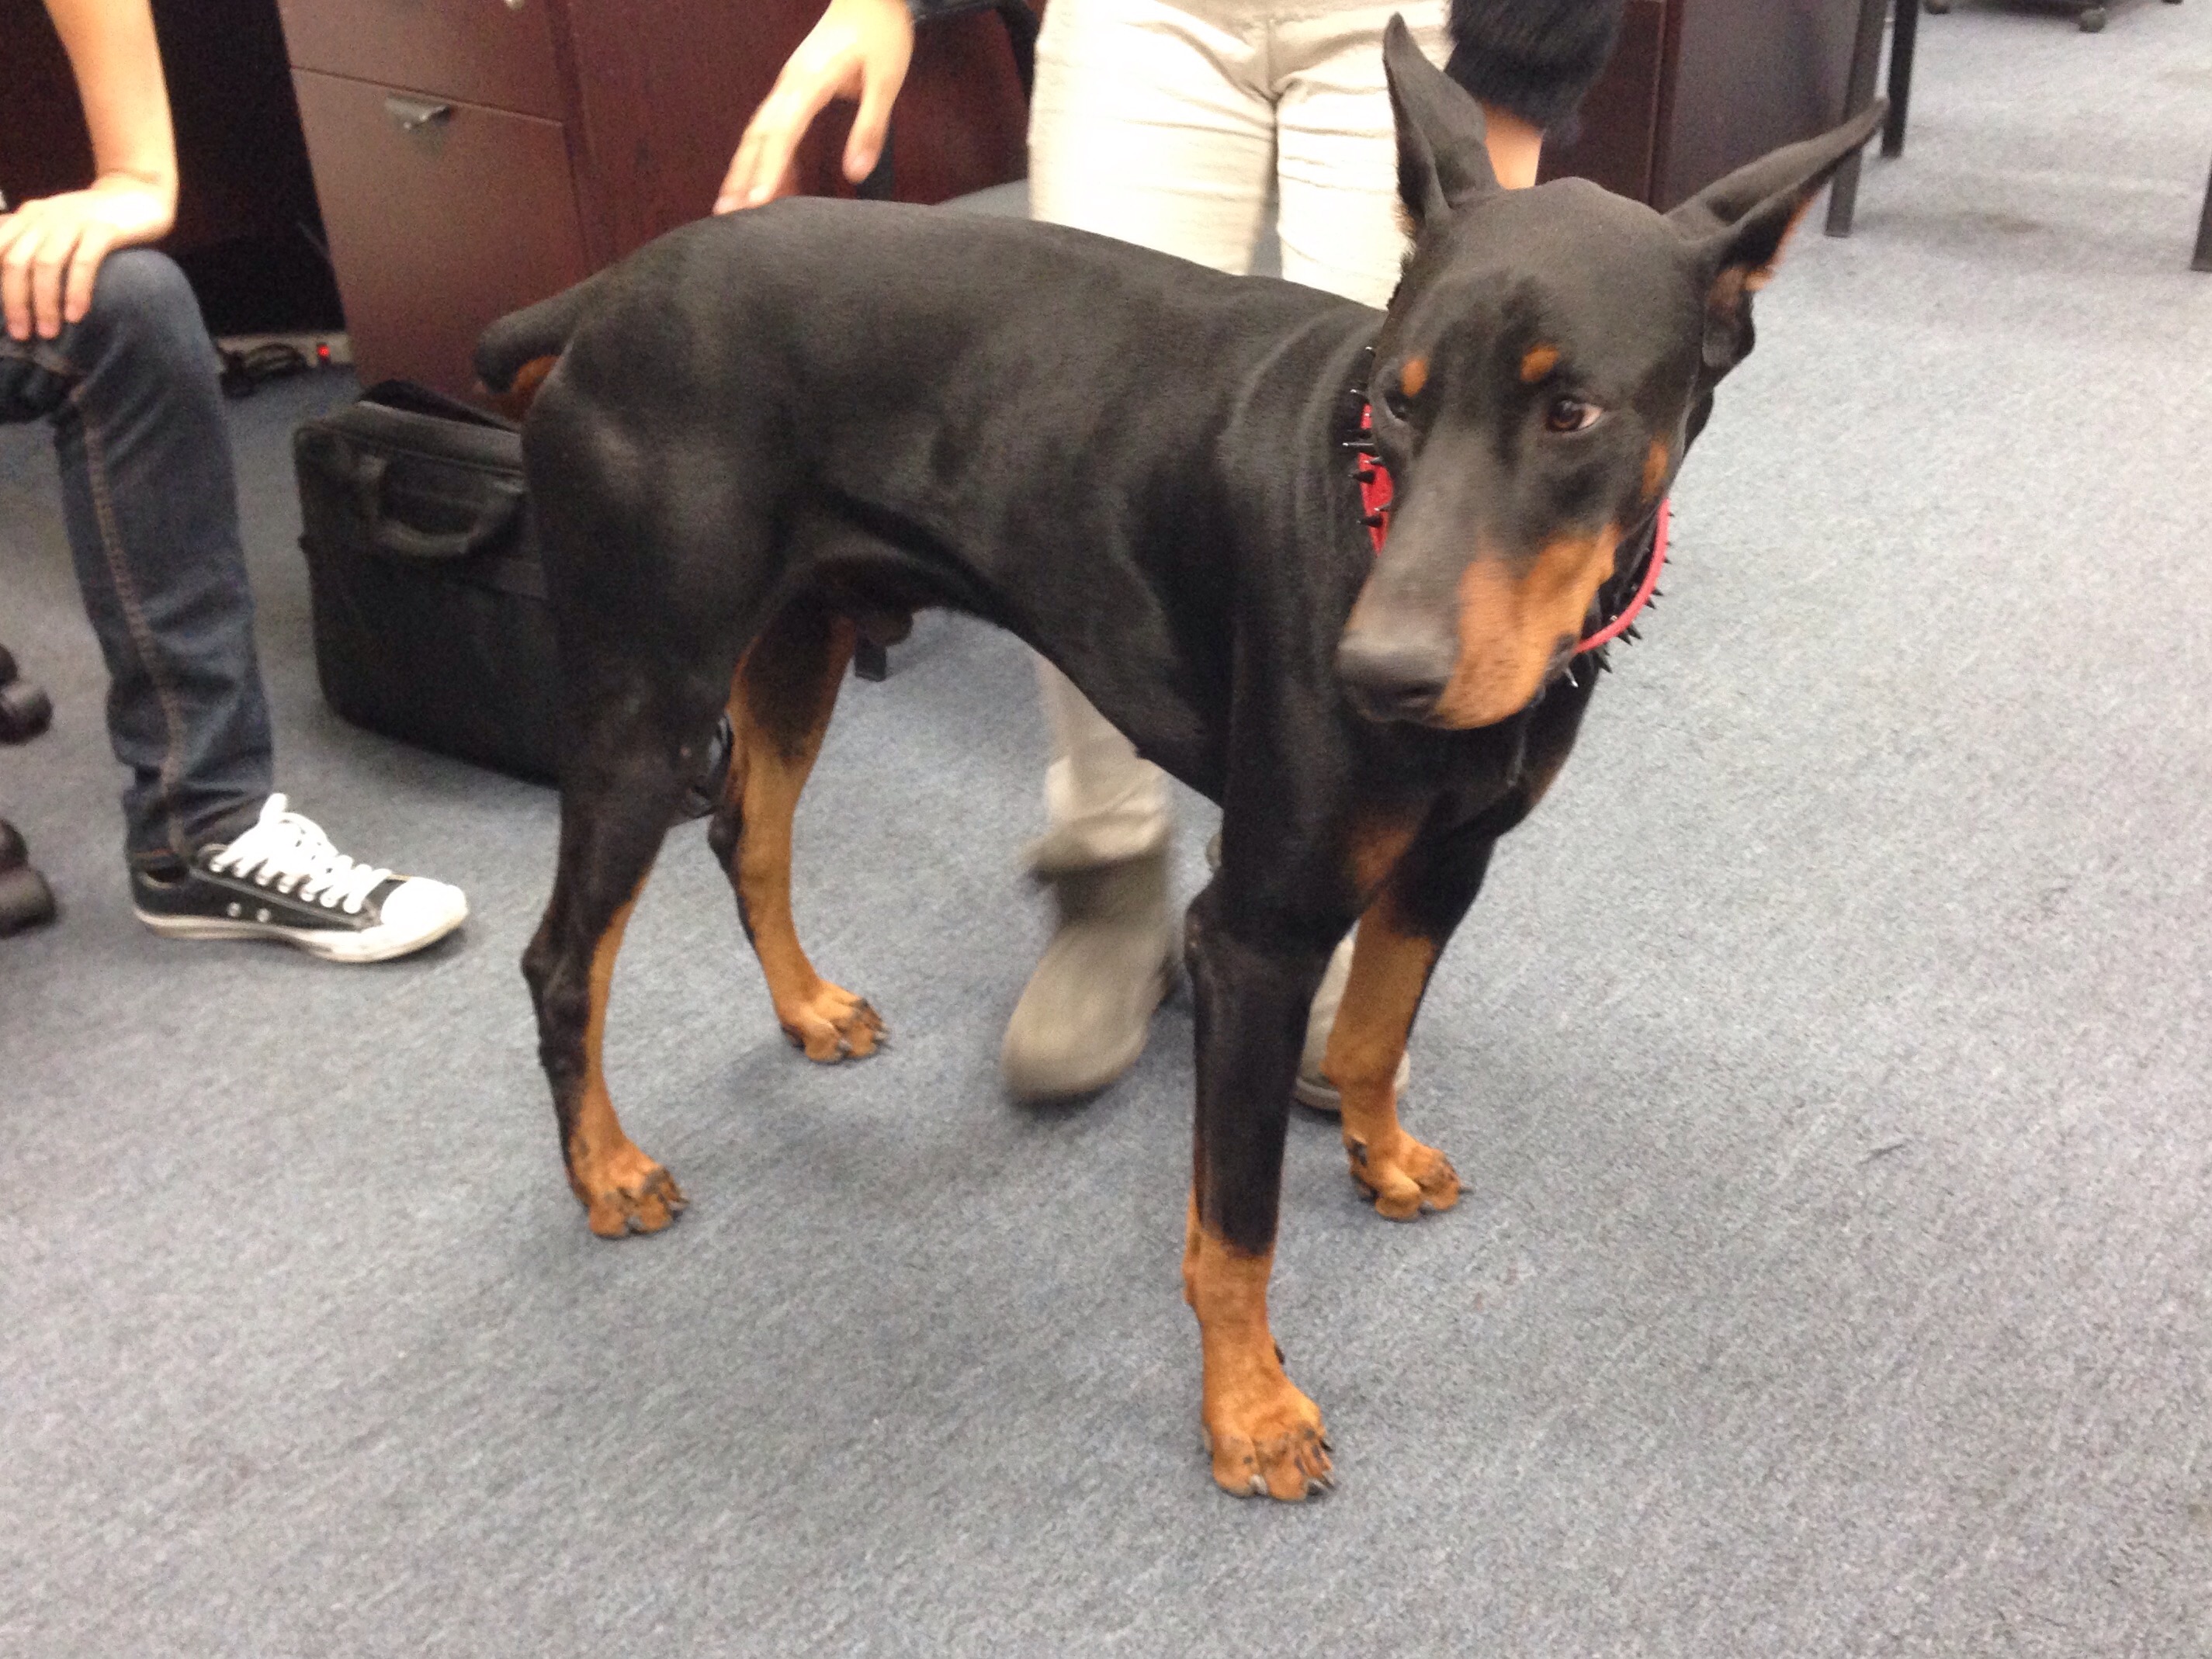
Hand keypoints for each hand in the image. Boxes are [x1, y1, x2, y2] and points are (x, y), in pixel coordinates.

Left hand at [0, 174, 175, 341]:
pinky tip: (77, 315)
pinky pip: (84, 263)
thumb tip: (6, 270)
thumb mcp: (54, 224)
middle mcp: (44, 217)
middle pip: (16, 262)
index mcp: (28, 216)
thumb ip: (30, 240)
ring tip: (49, 332)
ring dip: (44, 303)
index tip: (2, 317)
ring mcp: (74, 221)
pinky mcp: (104, 229)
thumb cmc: (94, 219)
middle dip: (15, 302)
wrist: (138, 193)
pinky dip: (77, 291)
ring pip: (46, 265)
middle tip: (21, 334)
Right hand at [715, 0, 914, 212]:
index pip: (783, 132)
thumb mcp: (886, 82)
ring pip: (758, 131)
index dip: (769, 169)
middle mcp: (790, 85)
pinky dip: (767, 156)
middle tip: (726, 214)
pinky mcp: (794, 88)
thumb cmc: (880, 34)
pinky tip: (770, 182)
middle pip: (757, 135)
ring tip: (732, 205)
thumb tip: (856, 173)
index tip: (758, 202)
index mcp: (810, 82)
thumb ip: (870, 127)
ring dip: (744, 168)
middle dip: (740, 175)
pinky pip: (773, 126)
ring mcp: (788, 85)